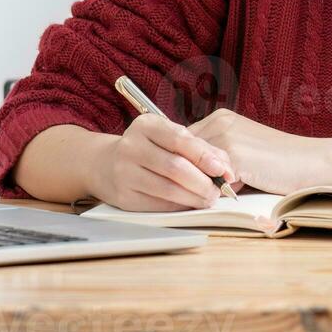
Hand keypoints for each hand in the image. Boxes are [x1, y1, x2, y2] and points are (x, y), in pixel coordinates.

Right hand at [89, 113, 237, 211]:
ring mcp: (124, 173)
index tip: (224, 169)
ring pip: (168, 189)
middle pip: (175, 167)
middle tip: (219, 189)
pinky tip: (190, 203)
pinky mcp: (124, 197)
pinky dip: (180, 206)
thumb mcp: (167, 137)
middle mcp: (131, 147)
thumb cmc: (147, 149)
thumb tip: (226, 166)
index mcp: (146, 125)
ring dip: (194, 197)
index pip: (180, 140)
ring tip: (208, 198)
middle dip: (203, 181)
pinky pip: (159, 205)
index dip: (205, 156)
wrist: (105, 164)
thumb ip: (198, 147)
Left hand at [188, 108, 331, 195]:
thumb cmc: (279, 162)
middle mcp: (220, 122)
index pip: (183, 142)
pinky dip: (211, 192)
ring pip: (193, 167)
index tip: (180, 180)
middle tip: (181, 194)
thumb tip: (189, 176)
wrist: (311, 162)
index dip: (181, 163)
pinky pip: (209, 178)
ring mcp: (226, 136)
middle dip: (184, 175)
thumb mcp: (243, 152)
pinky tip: (218, 201)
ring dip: (197, 184)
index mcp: (221, 118)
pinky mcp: (235, 155)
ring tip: (202, 199)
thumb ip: (217, 157)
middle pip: (182, 153)